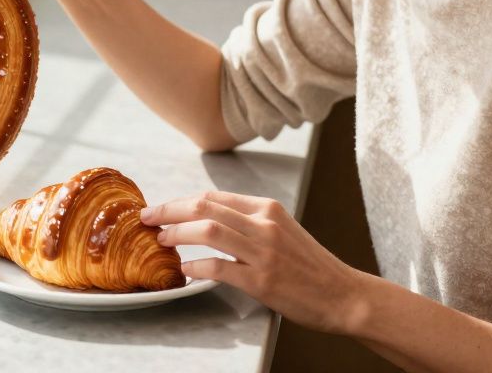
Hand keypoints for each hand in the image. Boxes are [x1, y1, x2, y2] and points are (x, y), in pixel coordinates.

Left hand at [141, 190, 369, 334]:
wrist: (343, 294)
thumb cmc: (310, 265)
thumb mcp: (282, 230)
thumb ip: (249, 221)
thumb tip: (207, 219)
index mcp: (267, 208)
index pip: (213, 197)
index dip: (180, 201)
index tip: (160, 209)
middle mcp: (264, 224)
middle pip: (204, 207)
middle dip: (168, 210)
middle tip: (147, 219)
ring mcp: (264, 252)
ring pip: (207, 232)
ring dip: (177, 234)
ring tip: (162, 241)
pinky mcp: (263, 280)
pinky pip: (219, 267)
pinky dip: (196, 267)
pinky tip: (185, 270)